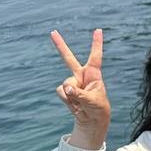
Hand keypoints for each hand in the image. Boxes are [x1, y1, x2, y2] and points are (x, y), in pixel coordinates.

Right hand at [51, 28, 110, 148]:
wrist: (91, 120)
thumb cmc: (98, 108)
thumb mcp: (93, 102)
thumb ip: (79, 94)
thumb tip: (66, 89)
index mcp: (93, 74)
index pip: (95, 56)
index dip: (96, 43)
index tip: (98, 29)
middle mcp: (81, 75)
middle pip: (68, 58)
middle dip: (60, 45)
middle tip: (52, 32)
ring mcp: (72, 82)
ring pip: (65, 84)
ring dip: (72, 96)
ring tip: (81, 103)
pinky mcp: (65, 90)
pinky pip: (60, 92)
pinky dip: (67, 100)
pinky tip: (75, 105)